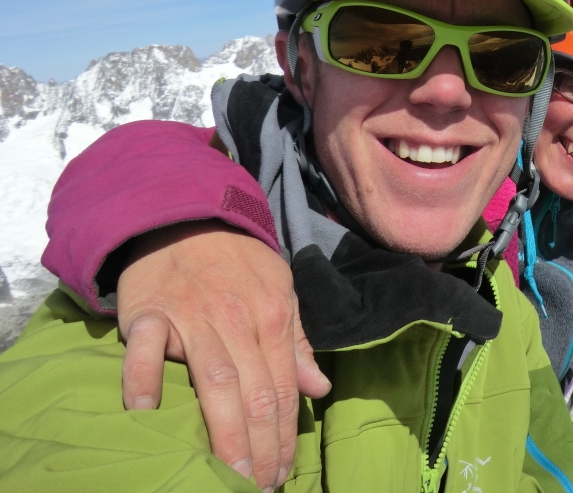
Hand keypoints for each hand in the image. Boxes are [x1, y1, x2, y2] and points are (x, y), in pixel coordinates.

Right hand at [119, 221, 330, 490]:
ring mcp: (191, 316)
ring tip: (227, 475)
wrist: (185, 217)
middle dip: (260, 445)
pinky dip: (143, 380)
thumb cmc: (237, 263)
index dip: (284, 433)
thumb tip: (320, 388)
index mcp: (273, 315)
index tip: (282, 473)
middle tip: (259, 487)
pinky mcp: (148, 313)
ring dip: (222, 432)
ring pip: (213, 380)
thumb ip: (297, 342)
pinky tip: (146, 415)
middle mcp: (236, 318)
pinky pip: (144, 351)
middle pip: (253, 391)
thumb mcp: (280, 290)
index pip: (283, 386)